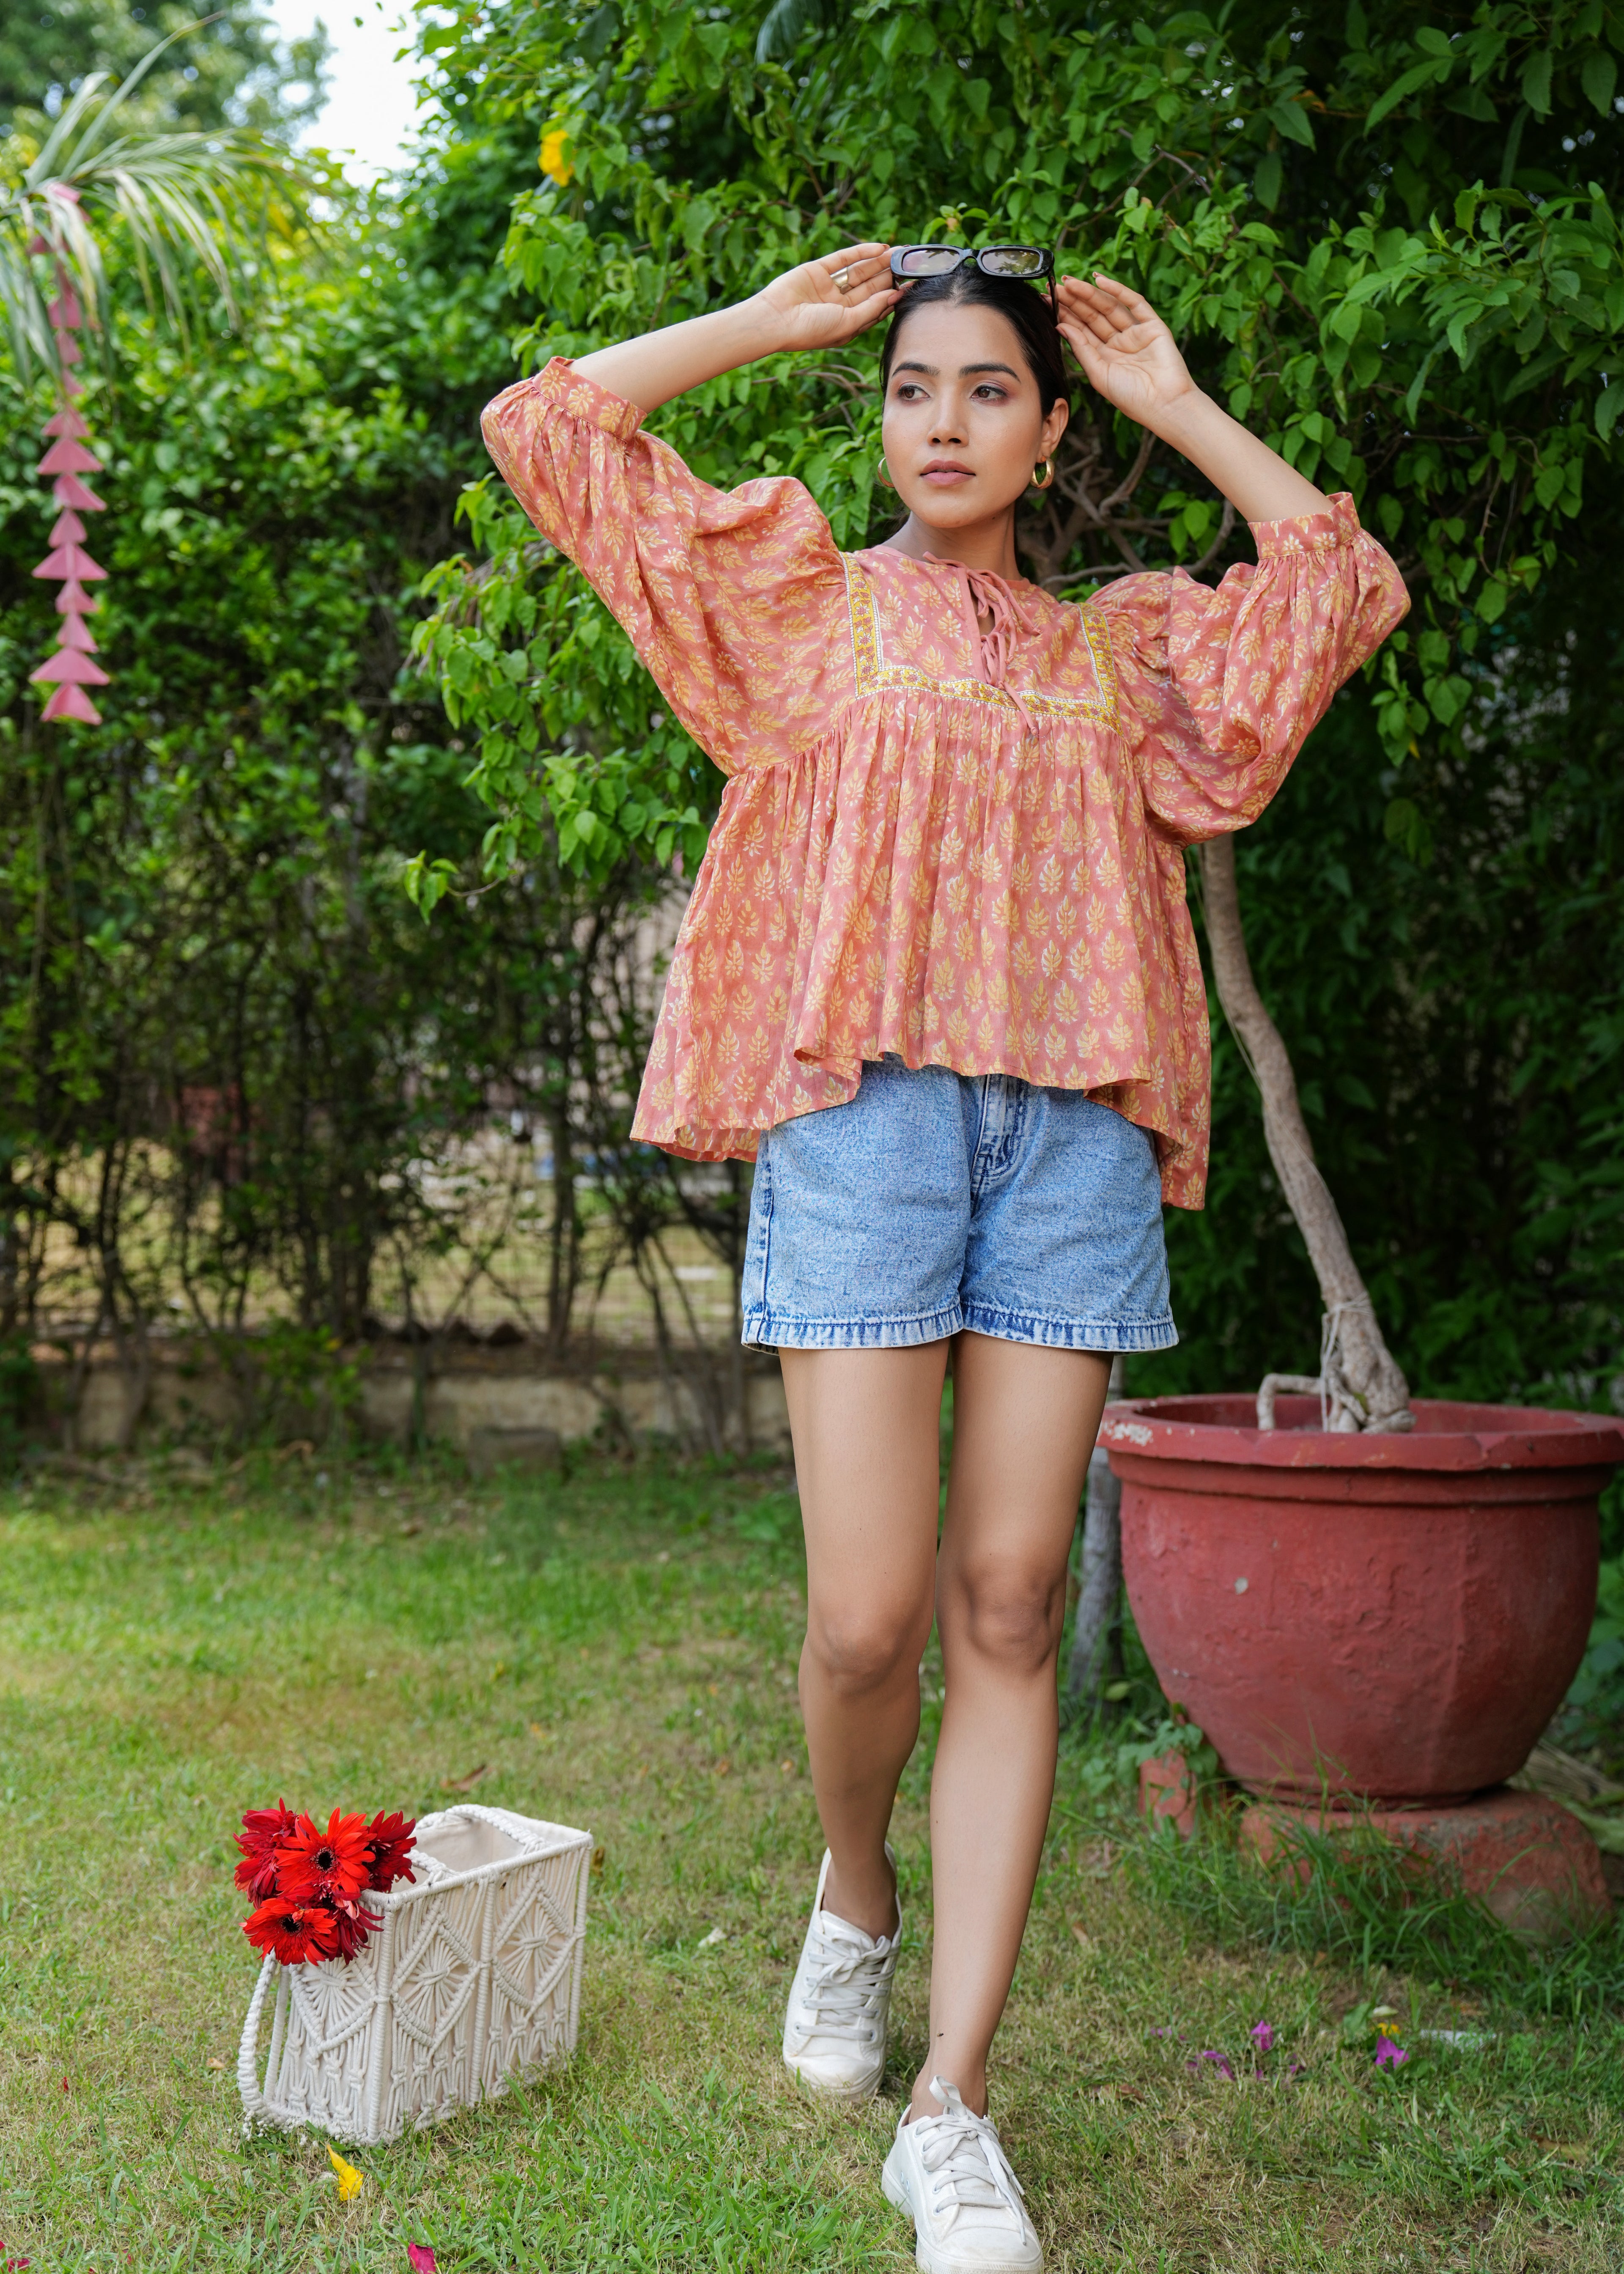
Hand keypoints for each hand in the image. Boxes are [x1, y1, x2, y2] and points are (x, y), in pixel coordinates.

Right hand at [752, 243, 901, 352]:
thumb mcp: (848, 324)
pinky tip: (879, 246)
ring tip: (899, 251)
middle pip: (870, 286)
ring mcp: (829, 286)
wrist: (776, 320)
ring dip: (879, 261)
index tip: (912, 285)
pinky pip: (844, 258)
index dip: (894, 295)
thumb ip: (872, 309)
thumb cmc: (811, 330)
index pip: (876, 306)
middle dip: (890, 274)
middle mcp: (840, 304)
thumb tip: (894, 295)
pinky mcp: (818, 270)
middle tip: (909, 263)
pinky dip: (861, 251)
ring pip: (860, 271)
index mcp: (848, 322)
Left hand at [1057, 273, 1198, 432]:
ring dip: (1090, 294)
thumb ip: (1081, 349)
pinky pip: (1134, 303)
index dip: (1065, 315)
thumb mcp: (1098, 374)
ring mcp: (1135, 332)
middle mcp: (1118, 342)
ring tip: (1071, 283)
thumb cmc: (1131, 397)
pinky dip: (1118, 291)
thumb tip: (1060, 326)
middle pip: (1093, 316)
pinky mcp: (1153, 325)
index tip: (1047, 301)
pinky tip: (1099, 281)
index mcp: (1104, 356)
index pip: (1081, 330)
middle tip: (1056, 287)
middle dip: (1075, 301)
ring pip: (1109, 307)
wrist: (1163, 405)